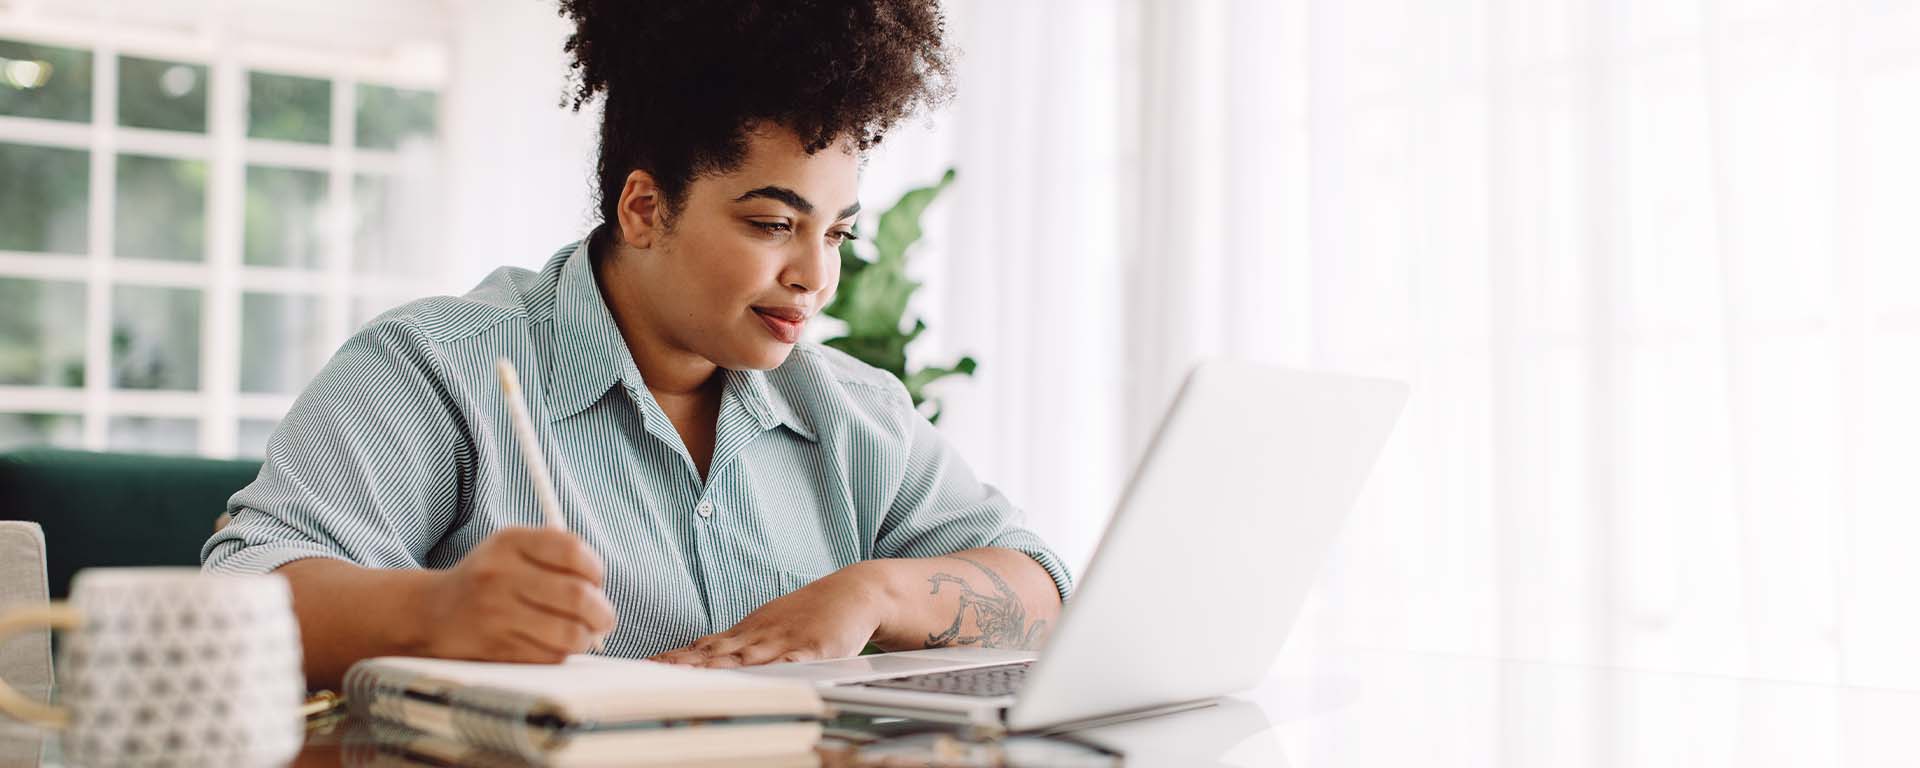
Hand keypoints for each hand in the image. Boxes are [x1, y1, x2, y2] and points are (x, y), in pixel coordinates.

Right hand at [417, 526, 617, 662]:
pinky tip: (554, 645)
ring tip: (583, 634)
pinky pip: (550, 656)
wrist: (432, 613)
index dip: (595, 569)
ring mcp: (495, 614)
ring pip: (569, 632)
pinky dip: (562, 653)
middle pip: (577, 596)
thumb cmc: (489, 580)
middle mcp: (499, 576)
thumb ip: (556, 555)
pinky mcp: (495, 648)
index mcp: (509, 542)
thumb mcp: (512, 549)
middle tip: (605, 618)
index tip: (597, 581)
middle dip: (602, 612)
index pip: (572, 551)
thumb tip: (601, 588)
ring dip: (586, 637)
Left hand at [650, 562, 890, 667]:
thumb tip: (698, 656)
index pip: (703, 649)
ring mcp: (785, 642)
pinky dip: (774, 671)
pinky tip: (760, 678)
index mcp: (747, 634)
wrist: (854, 592)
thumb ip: (736, 646)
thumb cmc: (811, 614)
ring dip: (715, 669)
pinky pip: (793, 663)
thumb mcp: (767, 627)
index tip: (646, 667)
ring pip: (745, 659)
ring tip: (689, 678)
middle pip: (715, 654)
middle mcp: (760, 637)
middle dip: (684, 666)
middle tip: (654, 674)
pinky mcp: (815, 650)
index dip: (675, 658)